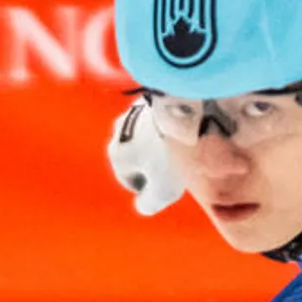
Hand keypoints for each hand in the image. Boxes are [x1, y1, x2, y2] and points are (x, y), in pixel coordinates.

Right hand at [107, 100, 184, 215]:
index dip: (147, 186)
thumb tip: (142, 206)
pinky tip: (184, 128)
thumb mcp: (162, 191)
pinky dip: (167, 123)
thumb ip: (149, 204)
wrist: (184, 109)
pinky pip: (157, 116)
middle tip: (176, 165)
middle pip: (136, 154)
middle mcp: (119, 131)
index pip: (128, 178)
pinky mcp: (152, 94)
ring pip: (145, 133)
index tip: (167, 185)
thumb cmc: (170, 155)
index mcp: (117, 155)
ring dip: (158, 141)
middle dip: (151, 162)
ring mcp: (133, 110)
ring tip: (181, 146)